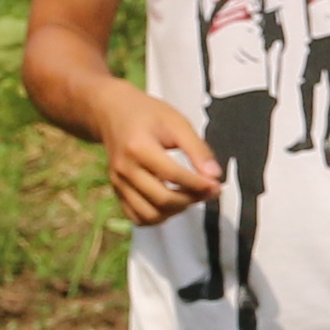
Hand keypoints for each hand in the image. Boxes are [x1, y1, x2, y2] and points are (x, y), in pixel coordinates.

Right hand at [92, 87, 226, 227]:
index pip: (173, 175)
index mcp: (138, 147)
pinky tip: (171, 203)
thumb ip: (197, 149)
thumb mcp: (177, 122)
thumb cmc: (147, 114)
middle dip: (190, 199)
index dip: (198, 184)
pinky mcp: (117, 192)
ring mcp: (118, 183)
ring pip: (150, 215)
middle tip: (207, 191)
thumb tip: (214, 176)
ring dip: (175, 211)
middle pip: (162, 199)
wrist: (113, 112)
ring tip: (189, 196)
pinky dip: (158, 217)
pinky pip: (137, 217)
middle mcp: (125, 169)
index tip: (216, 184)